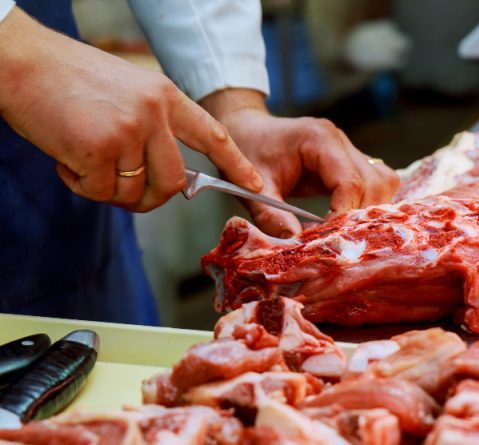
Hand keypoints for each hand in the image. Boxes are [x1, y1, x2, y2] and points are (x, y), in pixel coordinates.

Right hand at [0, 7, 262, 210]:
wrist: (21, 62)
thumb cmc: (68, 80)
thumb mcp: (127, 91)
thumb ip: (152, 128)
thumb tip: (165, 179)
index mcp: (165, 96)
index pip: (212, 134)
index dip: (236, 164)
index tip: (256, 187)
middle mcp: (153, 113)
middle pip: (173, 181)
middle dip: (151, 197)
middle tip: (123, 189)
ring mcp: (128, 130)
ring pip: (134, 191)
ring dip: (108, 189)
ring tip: (83, 160)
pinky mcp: (98, 148)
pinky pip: (100, 191)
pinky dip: (80, 184)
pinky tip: (65, 158)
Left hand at [201, 89, 399, 236]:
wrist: (248, 130)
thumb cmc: (248, 151)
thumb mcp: (253, 187)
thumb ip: (270, 215)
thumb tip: (294, 243)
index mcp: (319, 139)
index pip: (349, 181)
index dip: (344, 214)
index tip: (329, 238)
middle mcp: (341, 142)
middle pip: (375, 182)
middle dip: (361, 215)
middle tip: (339, 239)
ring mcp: (350, 150)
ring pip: (384, 182)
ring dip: (371, 210)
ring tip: (346, 232)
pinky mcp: (351, 161)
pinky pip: (377, 182)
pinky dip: (370, 204)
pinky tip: (350, 221)